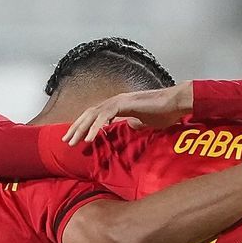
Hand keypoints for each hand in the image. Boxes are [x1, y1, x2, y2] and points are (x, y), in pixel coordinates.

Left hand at [64, 83, 194, 144]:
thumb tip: (130, 126)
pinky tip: (89, 137)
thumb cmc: (164, 112)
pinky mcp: (124, 104)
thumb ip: (135, 123)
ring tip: (73, 141)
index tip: (76, 139)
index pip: (95, 115)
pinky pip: (105, 116)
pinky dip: (96, 127)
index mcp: (118, 105)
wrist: (175, 104)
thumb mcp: (145, 122)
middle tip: (66, 141)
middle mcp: (115, 101)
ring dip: (81, 128)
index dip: (83, 126)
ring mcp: (119, 101)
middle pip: (89, 114)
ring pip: (93, 114)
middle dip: (76, 128)